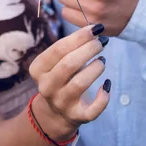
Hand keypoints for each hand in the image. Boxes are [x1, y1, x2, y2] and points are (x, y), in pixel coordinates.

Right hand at [29, 24, 109, 140]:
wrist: (55, 112)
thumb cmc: (60, 77)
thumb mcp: (56, 62)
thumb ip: (70, 47)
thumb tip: (94, 31)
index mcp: (38, 69)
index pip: (59, 49)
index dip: (79, 37)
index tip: (95, 28)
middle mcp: (46, 86)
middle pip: (69, 64)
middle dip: (89, 49)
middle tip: (101, 42)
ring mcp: (61, 103)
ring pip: (80, 83)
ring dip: (96, 68)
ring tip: (102, 60)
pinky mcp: (76, 117)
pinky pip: (93, 109)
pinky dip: (103, 97)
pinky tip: (107, 84)